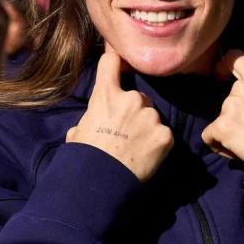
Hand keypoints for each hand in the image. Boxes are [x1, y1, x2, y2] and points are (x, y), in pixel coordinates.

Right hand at [65, 50, 172, 181]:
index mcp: (106, 95)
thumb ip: (89, 119)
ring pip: (152, 117)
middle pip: (138, 97)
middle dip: (134, 110)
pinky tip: (145, 156)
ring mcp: (151, 117)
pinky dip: (157, 144)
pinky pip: (163, 135)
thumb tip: (87, 125)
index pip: (111, 61)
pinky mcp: (165, 135)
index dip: (114, 62)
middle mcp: (132, 99)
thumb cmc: (84, 157)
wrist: (100, 182)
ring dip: (147, 128)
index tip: (118, 65)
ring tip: (134, 148)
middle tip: (125, 133)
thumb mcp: (78, 132)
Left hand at [201, 50, 243, 165]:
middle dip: (234, 118)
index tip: (220, 77)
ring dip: (228, 134)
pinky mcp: (221, 125)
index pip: (235, 58)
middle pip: (227, 100)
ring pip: (219, 121)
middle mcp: (243, 88)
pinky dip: (219, 146)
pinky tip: (237, 152)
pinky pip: (209, 136)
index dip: (224, 66)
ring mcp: (230, 106)